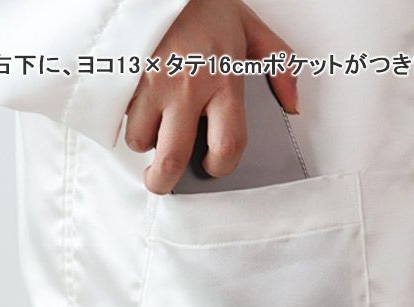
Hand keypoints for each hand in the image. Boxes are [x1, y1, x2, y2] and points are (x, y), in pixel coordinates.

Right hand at [124, 0, 298, 194]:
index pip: (227, 144)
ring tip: (152, 128)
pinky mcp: (122, 76)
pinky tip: (138, 105)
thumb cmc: (203, 5)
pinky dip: (128, 117)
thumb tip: (292, 106)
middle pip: (172, 158)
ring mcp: (150, 83)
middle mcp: (186, 87)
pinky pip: (121, 115)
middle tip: (162, 182)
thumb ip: (279, 64)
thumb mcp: (250, 27)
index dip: (220, 167)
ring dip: (145, 143)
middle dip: (164, 182)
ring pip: (140, 140)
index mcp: (223, 79)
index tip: (213, 166)